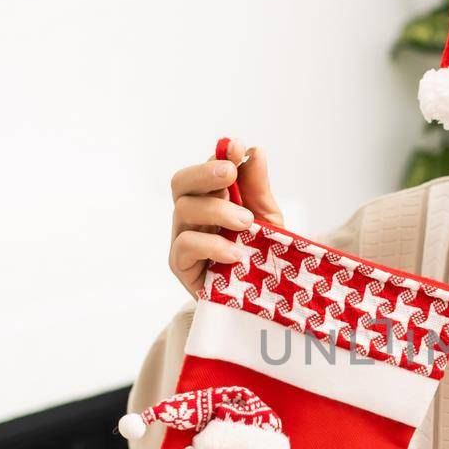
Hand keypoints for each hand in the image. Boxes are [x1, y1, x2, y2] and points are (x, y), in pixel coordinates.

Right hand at [168, 140, 285, 298]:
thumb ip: (257, 187)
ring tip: (247, 224)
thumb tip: (254, 151)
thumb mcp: (268, 219)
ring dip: (217, 210)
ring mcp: (184, 237)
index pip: (206, 169)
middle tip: (231, 174)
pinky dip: (211, 245)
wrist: (267, 299)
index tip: (239, 149)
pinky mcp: (181, 265)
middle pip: (181, 182)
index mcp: (211, 198)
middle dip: (205, 173)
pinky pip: (185, 245)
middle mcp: (193, 214)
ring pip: (184, 209)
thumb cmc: (264, 255)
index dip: (220, 156)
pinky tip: (235, 253)